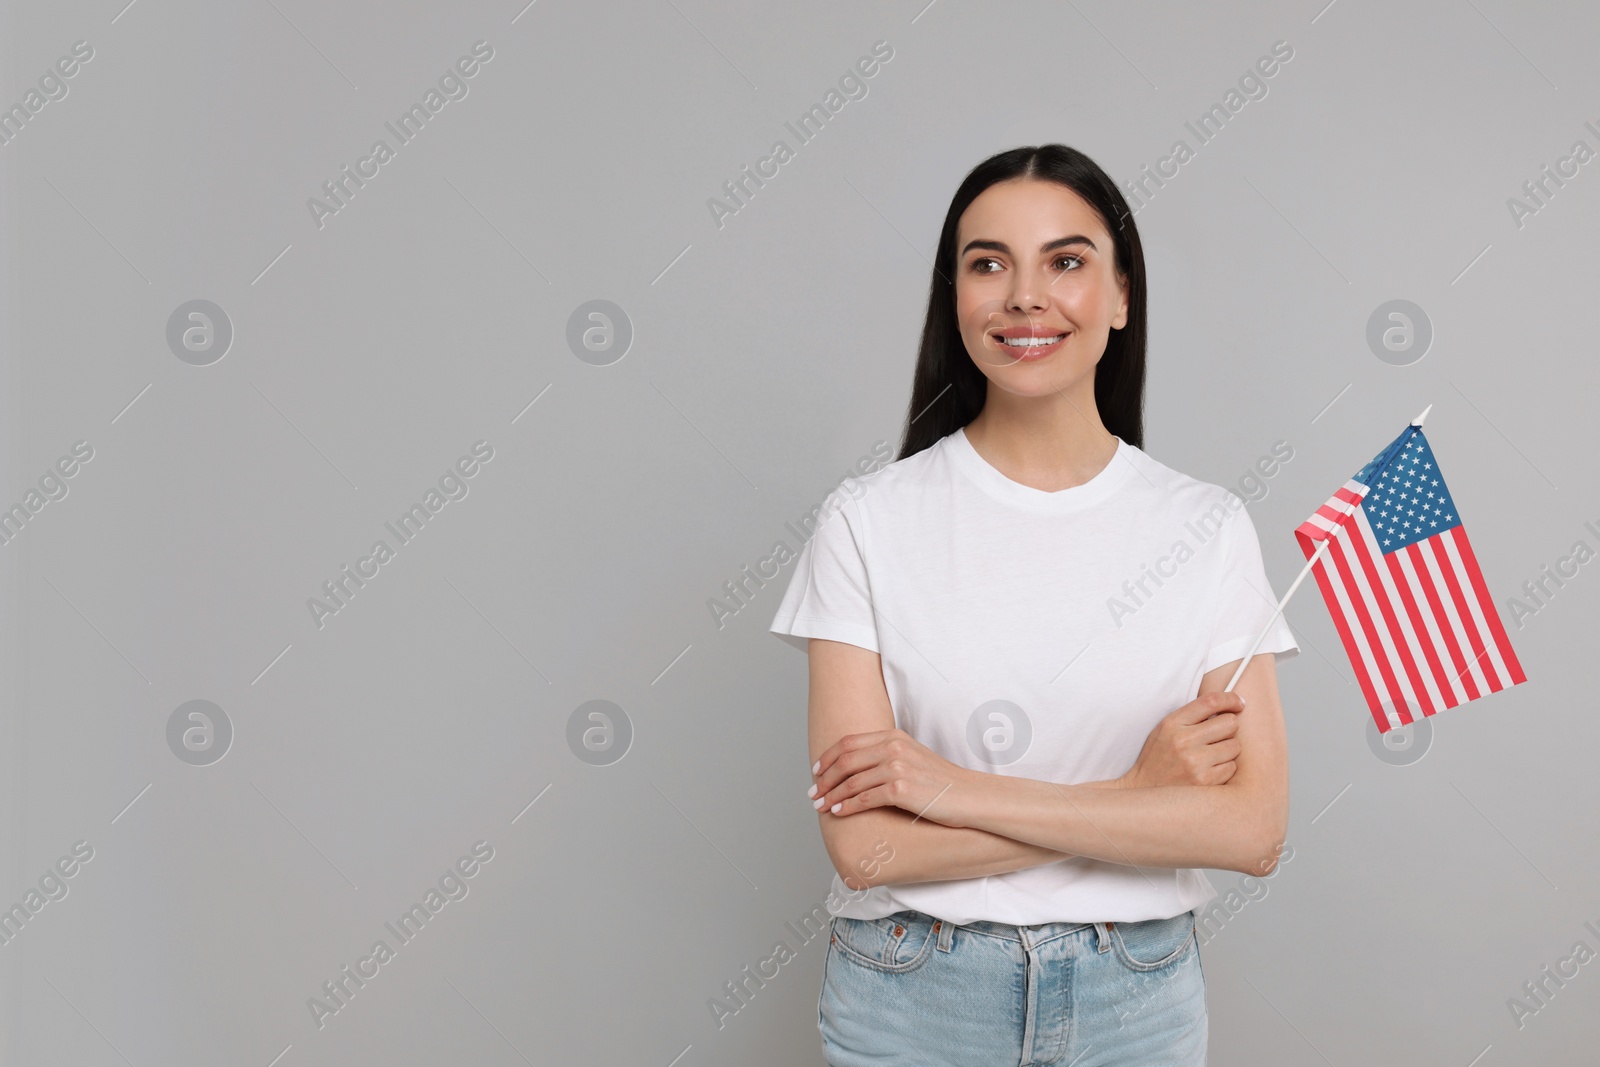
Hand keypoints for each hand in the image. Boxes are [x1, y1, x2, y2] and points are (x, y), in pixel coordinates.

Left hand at [809, 728, 971, 824]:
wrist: (969, 796)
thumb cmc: (941, 783)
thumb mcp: (912, 758)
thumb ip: (887, 756)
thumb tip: (857, 770)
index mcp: (893, 737)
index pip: (848, 743)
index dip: (827, 758)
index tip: (816, 771)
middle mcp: (893, 748)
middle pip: (845, 761)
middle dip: (824, 778)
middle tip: (813, 793)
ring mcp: (897, 767)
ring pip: (851, 781)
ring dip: (832, 795)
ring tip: (820, 806)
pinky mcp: (901, 789)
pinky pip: (864, 799)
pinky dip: (846, 806)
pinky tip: (838, 812)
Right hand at [1120, 691, 1243, 788]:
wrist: (1145, 792)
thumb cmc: (1158, 758)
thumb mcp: (1165, 730)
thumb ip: (1190, 716)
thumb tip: (1226, 705)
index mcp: (1172, 723)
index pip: (1211, 701)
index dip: (1230, 699)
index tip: (1239, 703)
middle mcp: (1183, 740)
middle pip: (1230, 723)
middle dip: (1228, 728)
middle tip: (1218, 736)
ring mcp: (1195, 762)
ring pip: (1235, 746)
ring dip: (1228, 749)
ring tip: (1212, 755)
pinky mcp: (1205, 781)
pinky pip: (1232, 767)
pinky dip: (1225, 768)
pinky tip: (1210, 770)